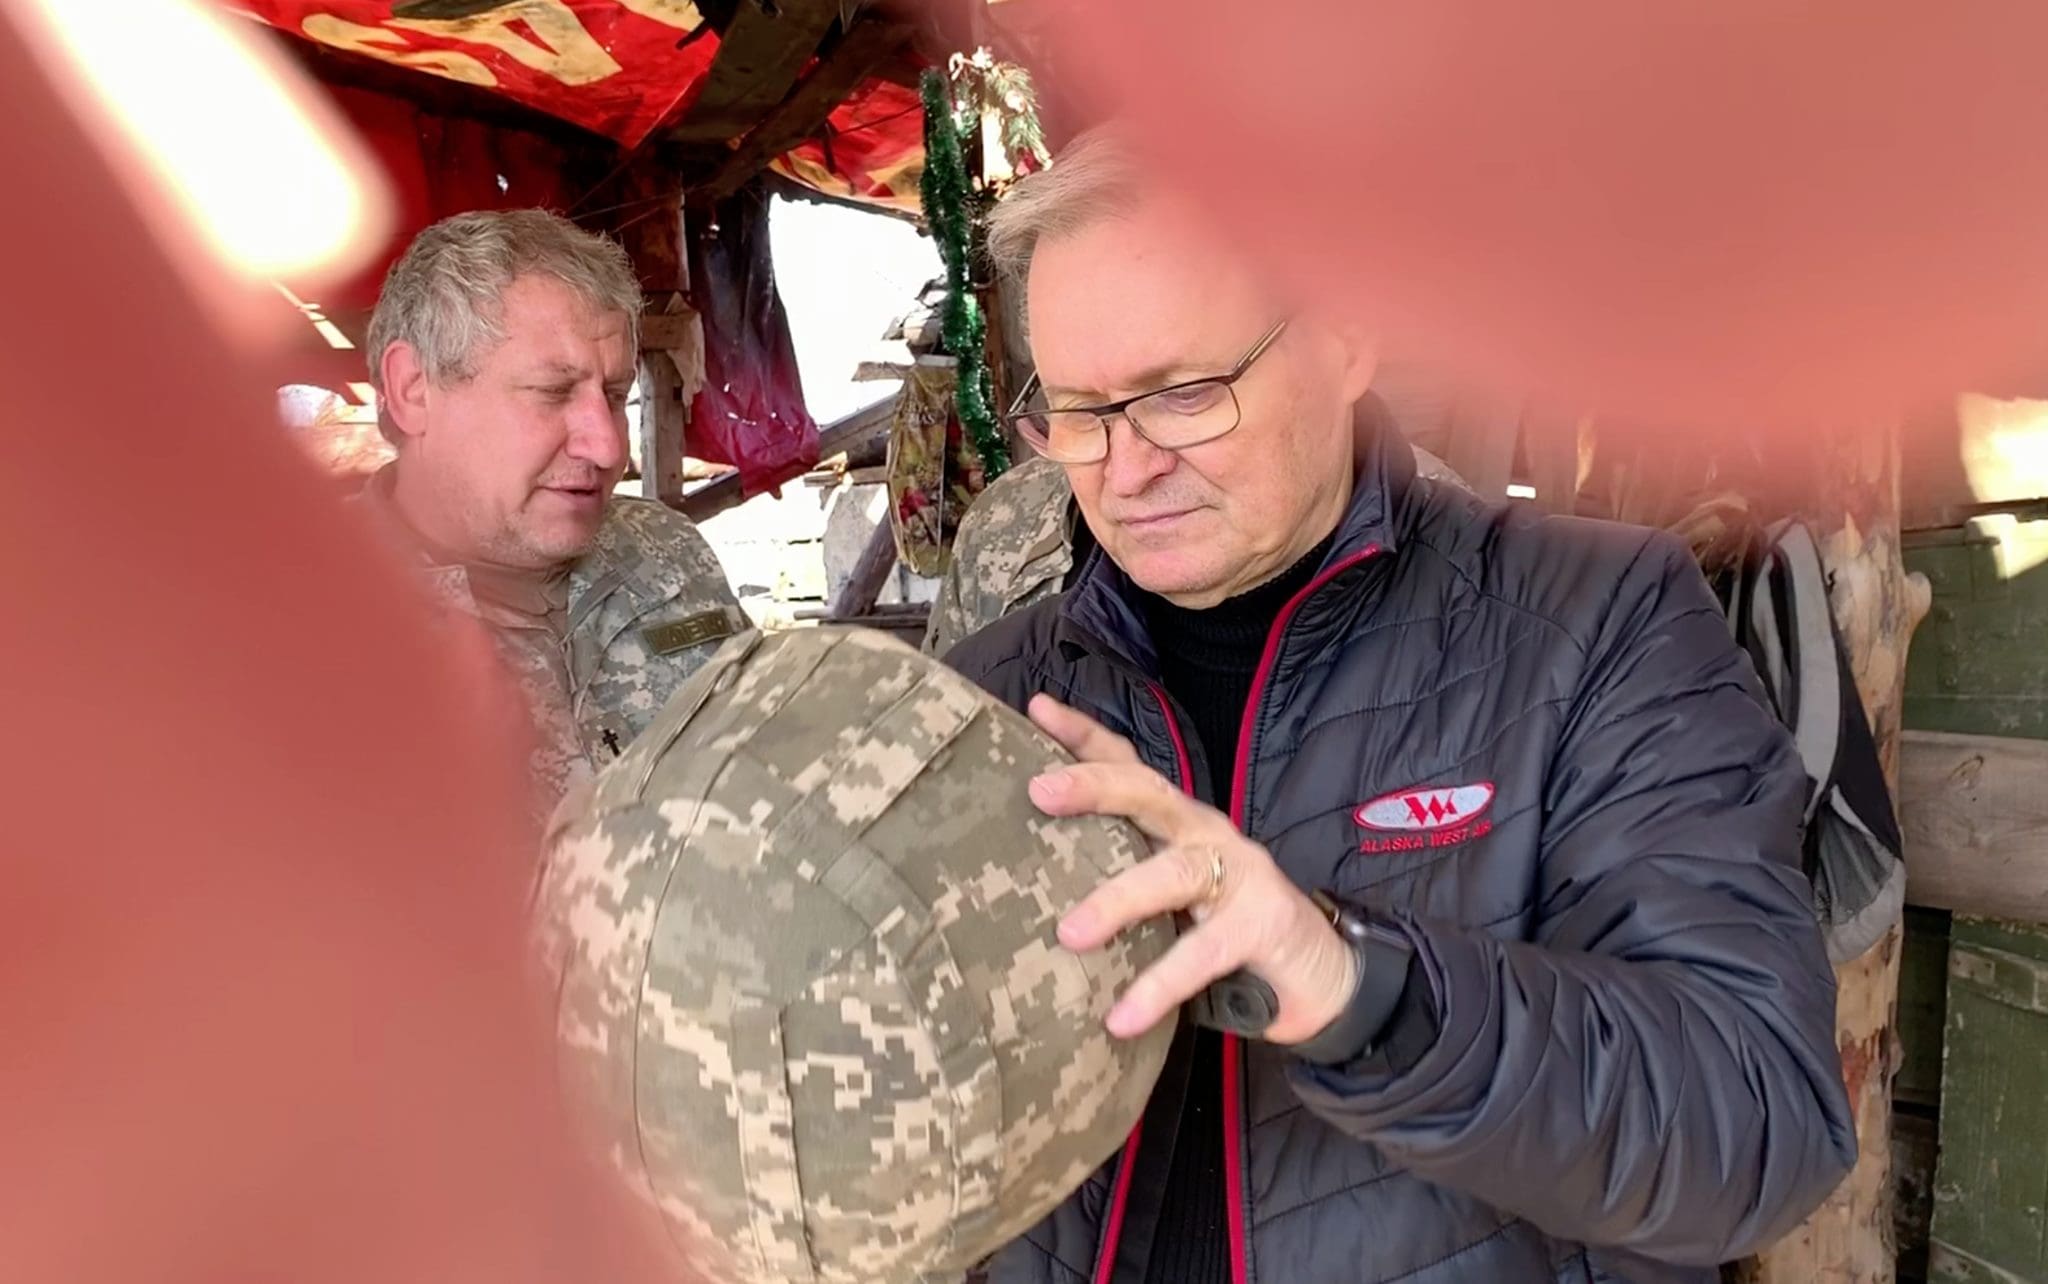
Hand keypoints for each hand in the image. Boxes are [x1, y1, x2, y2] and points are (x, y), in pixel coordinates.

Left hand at [1025, 693, 1359, 1043]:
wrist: (1324, 978)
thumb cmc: (1228, 934)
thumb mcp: (1169, 900)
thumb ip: (1122, 882)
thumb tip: (1029, 889)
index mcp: (1179, 825)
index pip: (1130, 768)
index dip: (1085, 736)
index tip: (1036, 707)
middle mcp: (1206, 836)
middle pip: (1149, 794)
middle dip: (1093, 786)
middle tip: (1039, 791)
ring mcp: (1239, 876)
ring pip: (1172, 873)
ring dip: (1118, 900)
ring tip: (1070, 934)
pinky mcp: (1262, 926)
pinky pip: (1202, 955)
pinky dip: (1159, 987)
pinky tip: (1121, 1018)